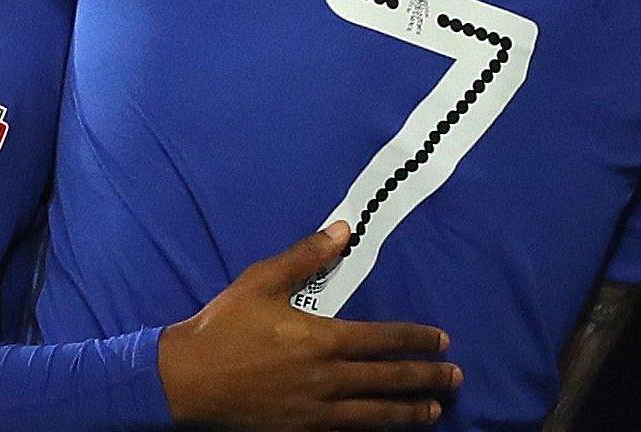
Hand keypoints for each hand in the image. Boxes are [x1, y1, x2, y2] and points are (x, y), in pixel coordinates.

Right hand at [158, 222, 460, 428]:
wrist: (185, 380)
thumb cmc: (223, 326)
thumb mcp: (262, 280)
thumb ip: (306, 256)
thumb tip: (342, 229)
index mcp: (323, 340)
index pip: (384, 339)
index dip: (417, 339)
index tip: (442, 340)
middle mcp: (326, 379)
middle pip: (388, 379)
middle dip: (426, 378)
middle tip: (455, 378)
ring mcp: (314, 411)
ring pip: (373, 414)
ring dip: (408, 412)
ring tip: (434, 412)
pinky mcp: (298, 430)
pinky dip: (370, 431)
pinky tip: (384, 431)